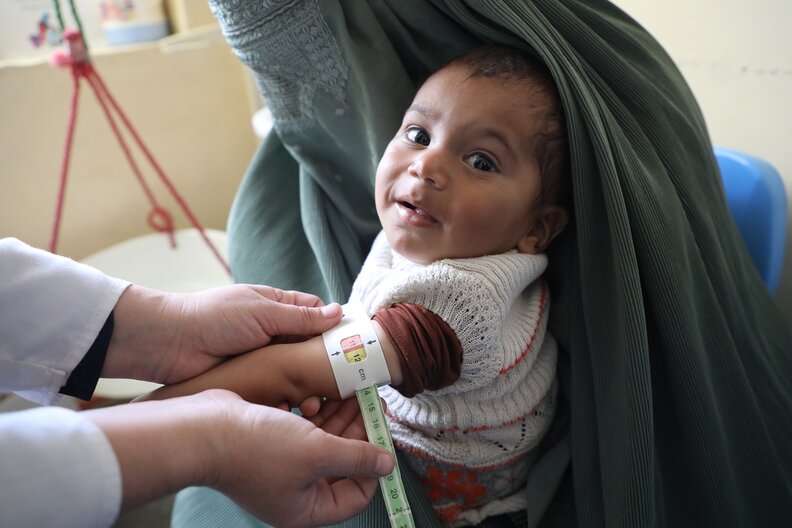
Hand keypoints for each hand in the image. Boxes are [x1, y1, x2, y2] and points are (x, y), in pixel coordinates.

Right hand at [87, 390, 393, 526]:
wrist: (204, 428)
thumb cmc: (257, 447)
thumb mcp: (317, 452)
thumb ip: (355, 458)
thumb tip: (386, 465)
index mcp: (305, 509)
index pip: (353, 497)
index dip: (372, 470)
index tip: (384, 440)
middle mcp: (294, 492)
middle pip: (341, 467)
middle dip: (360, 437)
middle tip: (374, 408)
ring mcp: (282, 468)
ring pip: (325, 445)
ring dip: (343, 421)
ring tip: (360, 394)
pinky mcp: (273, 444)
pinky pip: (307, 433)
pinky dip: (322, 416)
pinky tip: (334, 395)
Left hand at [102, 284, 342, 383]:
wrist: (168, 344)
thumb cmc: (214, 318)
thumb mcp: (262, 312)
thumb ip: (300, 317)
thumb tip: (337, 312)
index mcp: (275, 307)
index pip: (314, 315)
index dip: (333, 328)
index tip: (353, 347)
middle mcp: (272, 332)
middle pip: (308, 348)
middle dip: (324, 364)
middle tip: (341, 383)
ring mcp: (261, 358)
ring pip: (295, 373)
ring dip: (308, 386)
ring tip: (318, 401)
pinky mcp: (250, 382)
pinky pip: (277, 390)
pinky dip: (288, 399)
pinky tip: (297, 410)